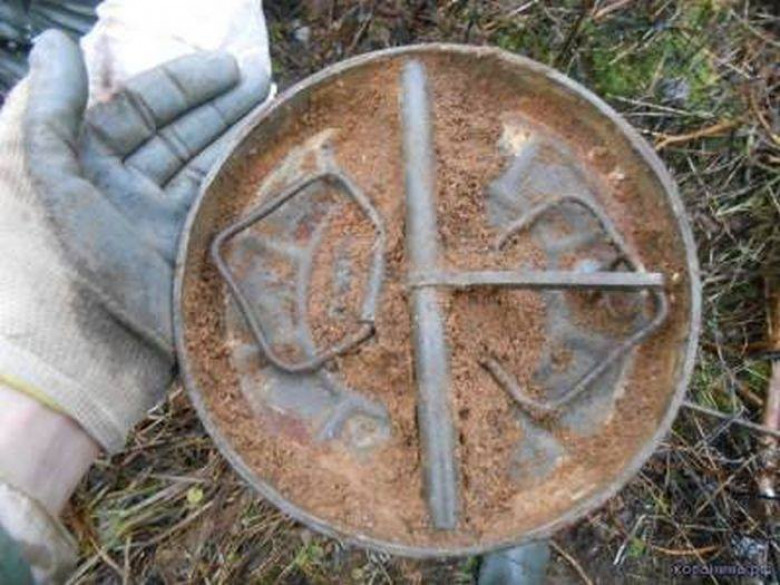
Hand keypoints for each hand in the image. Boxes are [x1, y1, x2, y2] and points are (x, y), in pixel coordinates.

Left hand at [0, 29, 269, 452]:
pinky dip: (249, 186)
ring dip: (240, 142)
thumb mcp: (48, 184)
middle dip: (220, 107)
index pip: (139, 111)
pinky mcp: (195, 259)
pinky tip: (276, 167)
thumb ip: (50, 114)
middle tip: (262, 83)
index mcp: (88, 172)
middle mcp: (128, 195)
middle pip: (180, 137)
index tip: (230, 66)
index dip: (182, 84)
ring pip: (208, 172)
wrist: (97, 366)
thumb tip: (58, 41)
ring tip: (277, 117)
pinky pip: (225, 212)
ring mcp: (165, 228)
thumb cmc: (63, 273)